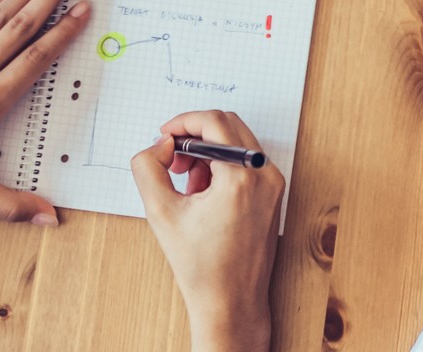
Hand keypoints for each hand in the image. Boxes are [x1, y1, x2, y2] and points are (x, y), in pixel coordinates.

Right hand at [133, 112, 283, 351]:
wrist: (231, 300)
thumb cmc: (201, 265)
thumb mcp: (160, 213)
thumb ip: (149, 168)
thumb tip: (161, 145)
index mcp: (241, 177)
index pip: (214, 122)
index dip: (183, 122)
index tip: (164, 137)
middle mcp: (265, 175)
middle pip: (228, 126)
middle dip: (195, 137)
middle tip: (173, 161)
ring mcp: (273, 184)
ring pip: (237, 143)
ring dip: (208, 152)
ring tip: (188, 186)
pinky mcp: (273, 193)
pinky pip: (246, 161)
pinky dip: (222, 166)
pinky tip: (204, 194)